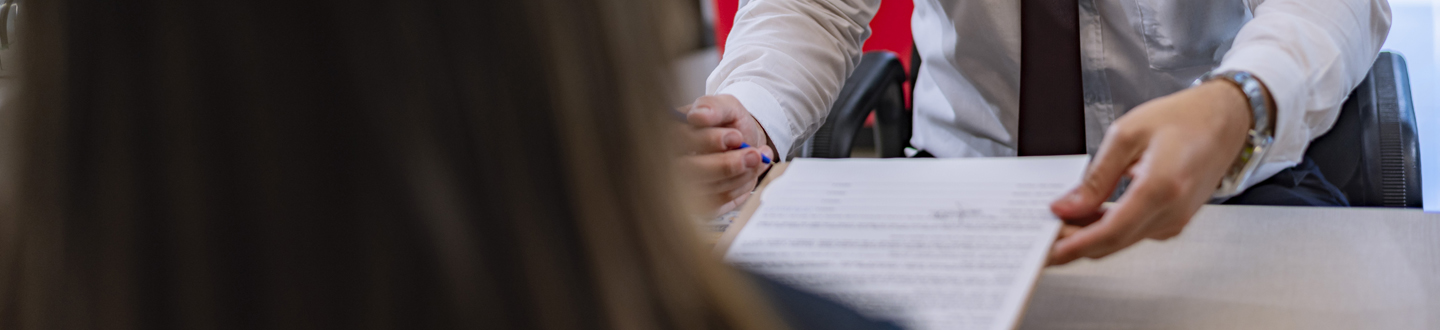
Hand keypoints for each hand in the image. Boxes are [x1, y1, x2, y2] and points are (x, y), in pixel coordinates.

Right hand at [673, 95, 773, 213]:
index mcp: (671, 132)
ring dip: (739, 175)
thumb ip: (713, 106)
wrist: (744, 144)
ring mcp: (682, 186)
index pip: (680, 140)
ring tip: (757, 158)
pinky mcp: (698, 206)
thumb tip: (697, 115)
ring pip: (706, 190)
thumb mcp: (726, 106)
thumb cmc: (730, 125)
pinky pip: (718, 203)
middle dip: (726, 165)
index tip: (736, 136)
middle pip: (689, 171)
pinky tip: (750, 172)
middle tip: (753, 154)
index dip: (709, 141)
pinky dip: (740, 188)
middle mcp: (670, 161)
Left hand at [1047, 80, 1256, 264]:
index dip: (1075, 245)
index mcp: (1160, 187)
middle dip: (1074, 245)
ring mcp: (1177, 220)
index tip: (1048, 251)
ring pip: (1122, 241)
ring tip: (1057, 225)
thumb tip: (1068, 206)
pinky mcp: (1176, 220)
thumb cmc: (1183, 118)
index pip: (1110, 231)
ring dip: (1089, 237)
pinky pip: (1135, 233)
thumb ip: (1096, 176)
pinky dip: (1108, 230)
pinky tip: (1087, 218)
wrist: (1225, 119)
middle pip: (1113, 243)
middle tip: (1041, 239)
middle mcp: (1172, 211)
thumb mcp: (1127, 134)